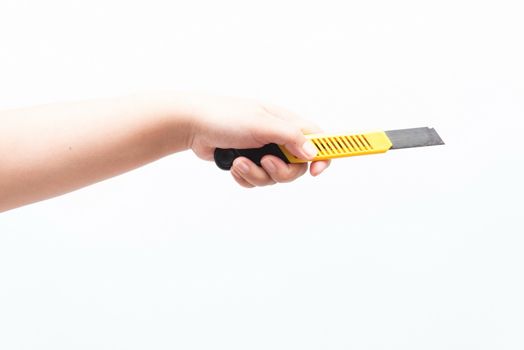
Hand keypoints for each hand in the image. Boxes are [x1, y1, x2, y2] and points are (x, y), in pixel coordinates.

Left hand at [181, 94, 329, 186]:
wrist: (193, 125)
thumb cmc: (226, 117)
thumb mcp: (262, 124)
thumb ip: (290, 137)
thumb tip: (313, 153)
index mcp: (286, 122)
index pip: (317, 139)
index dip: (323, 156)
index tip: (315, 171)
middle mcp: (278, 137)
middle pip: (297, 167)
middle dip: (280, 171)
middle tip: (265, 163)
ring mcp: (263, 151)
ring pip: (275, 177)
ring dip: (256, 174)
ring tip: (240, 163)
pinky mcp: (249, 162)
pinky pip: (257, 181)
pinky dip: (246, 177)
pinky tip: (234, 166)